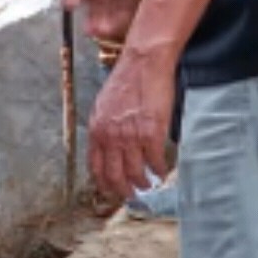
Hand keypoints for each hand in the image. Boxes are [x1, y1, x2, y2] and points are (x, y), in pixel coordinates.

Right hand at [66, 0, 148, 53]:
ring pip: (114, 13)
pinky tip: (120, 23)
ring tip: (106, 30)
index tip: (87, 28)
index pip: (87, 6)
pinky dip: (125, 18)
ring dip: (110, 24)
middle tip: (97, 31)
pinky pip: (130, 9)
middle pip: (101, 12)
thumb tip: (66, 4)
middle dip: (98, 24)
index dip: (87, 17)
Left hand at [86, 44, 174, 205]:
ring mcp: (131, 137)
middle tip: (131, 194)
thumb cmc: (126, 80)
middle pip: (115, 176)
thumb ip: (103, 128)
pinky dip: (160, 170)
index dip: (104, 183)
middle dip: (124, 190)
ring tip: (148, 184)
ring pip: (136, 173)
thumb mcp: (103, 105)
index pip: (96, 167)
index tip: (111, 189)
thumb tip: (106, 147)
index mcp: (97, 130)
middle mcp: (111, 137)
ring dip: (143, 183)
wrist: (143, 62)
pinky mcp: (152, 134)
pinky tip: (162, 172)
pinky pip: (155, 161)